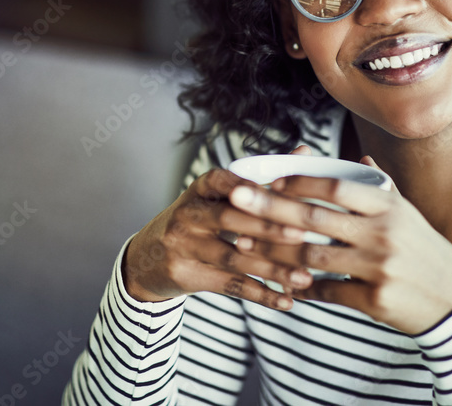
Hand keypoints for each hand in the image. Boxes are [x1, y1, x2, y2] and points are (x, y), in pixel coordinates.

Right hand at [122, 147, 316, 310]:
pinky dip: (260, 294)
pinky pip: (228, 285)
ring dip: (271, 269)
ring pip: (232, 257)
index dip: (254, 189)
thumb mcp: (218, 196)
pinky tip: (285, 300)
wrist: (147, 259)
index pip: (226, 182)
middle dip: (268, 227)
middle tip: (304, 234)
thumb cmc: (197, 222)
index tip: (287, 195)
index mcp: (200, 188)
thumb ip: (261, 179)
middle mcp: (187, 214)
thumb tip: (305, 151)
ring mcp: (183, 246)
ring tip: (304, 277)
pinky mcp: (186, 275)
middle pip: (229, 219)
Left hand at [227, 156, 451, 333]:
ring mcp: (379, 267)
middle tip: (235, 202)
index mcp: (387, 206)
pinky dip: (303, 289)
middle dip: (269, 209)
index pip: (335, 185)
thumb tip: (358, 158)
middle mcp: (383, 233)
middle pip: (314, 218)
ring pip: (313, 258)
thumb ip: (378, 188)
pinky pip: (327, 293)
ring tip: (248, 247)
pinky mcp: (376, 300)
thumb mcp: (407, 214)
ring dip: (277, 253)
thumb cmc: (425, 251)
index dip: (298, 182)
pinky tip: (284, 286)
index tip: (268, 181)